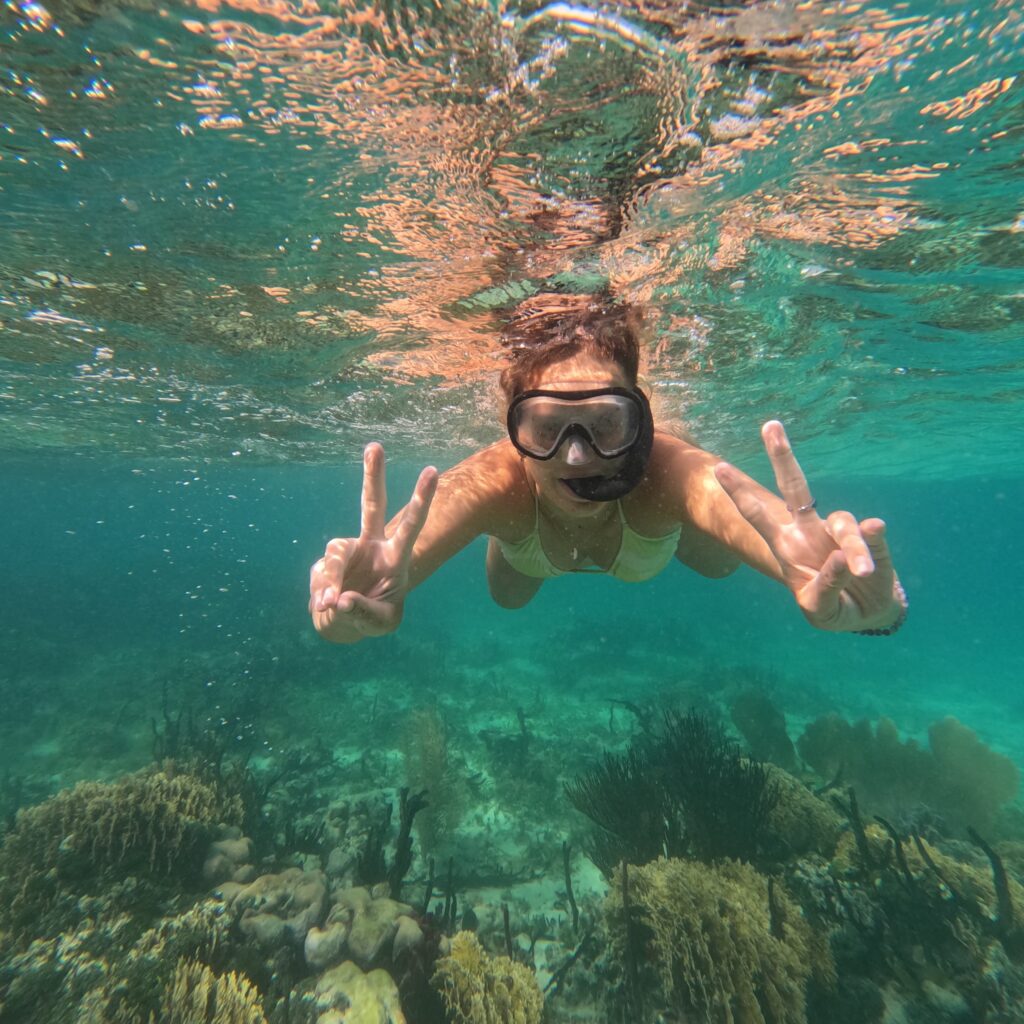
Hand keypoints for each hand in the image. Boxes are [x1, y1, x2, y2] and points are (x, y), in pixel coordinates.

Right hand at [310, 443, 437, 642]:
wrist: (343, 623)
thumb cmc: (372, 618)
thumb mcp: (380, 623)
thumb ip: (364, 612)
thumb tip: (341, 599)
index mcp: (395, 556)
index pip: (411, 524)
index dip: (421, 499)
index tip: (431, 470)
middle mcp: (371, 546)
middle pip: (371, 506)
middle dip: (372, 476)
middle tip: (375, 446)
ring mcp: (346, 552)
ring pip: (335, 558)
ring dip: (330, 582)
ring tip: (329, 604)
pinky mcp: (324, 563)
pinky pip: (321, 577)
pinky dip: (321, 595)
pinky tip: (325, 607)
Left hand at [714, 421, 905, 632]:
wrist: (870, 614)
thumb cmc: (834, 608)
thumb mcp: (820, 610)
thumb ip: (826, 587)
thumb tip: (843, 556)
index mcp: (786, 546)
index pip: (758, 514)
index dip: (740, 492)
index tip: (719, 468)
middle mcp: (809, 531)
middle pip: (795, 487)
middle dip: (782, 456)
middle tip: (770, 426)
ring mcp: (839, 532)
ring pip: (844, 525)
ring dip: (854, 551)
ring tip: (862, 573)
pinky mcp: (870, 537)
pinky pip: (870, 535)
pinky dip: (872, 548)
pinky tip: (871, 564)